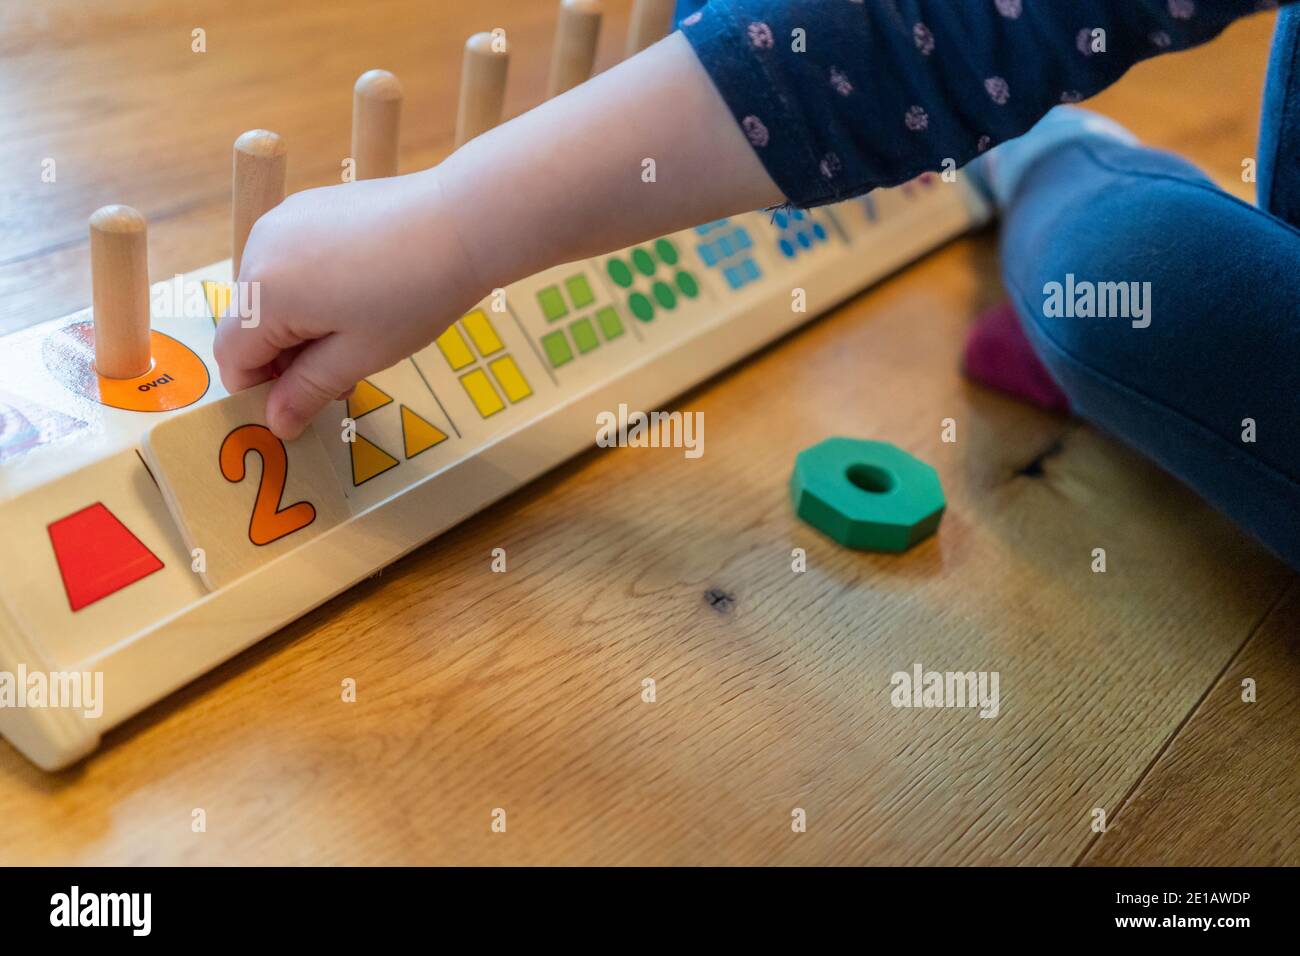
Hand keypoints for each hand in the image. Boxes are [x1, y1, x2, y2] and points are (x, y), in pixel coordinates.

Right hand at [213, 168, 483, 438]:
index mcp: (263, 292)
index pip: (232, 356)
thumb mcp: (359, 357)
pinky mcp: (309, 205)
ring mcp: (283, 220)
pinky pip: (292, 259)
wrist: (461, 222)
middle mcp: (259, 248)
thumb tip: (276, 423)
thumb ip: (307, 390)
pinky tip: (362, 293)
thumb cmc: (412, 295)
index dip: (261, 388)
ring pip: (271, 291)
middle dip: (286, 357)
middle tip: (345, 375)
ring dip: (301, 323)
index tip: (304, 402)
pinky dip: (312, 287)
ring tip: (360, 335)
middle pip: (250, 322)